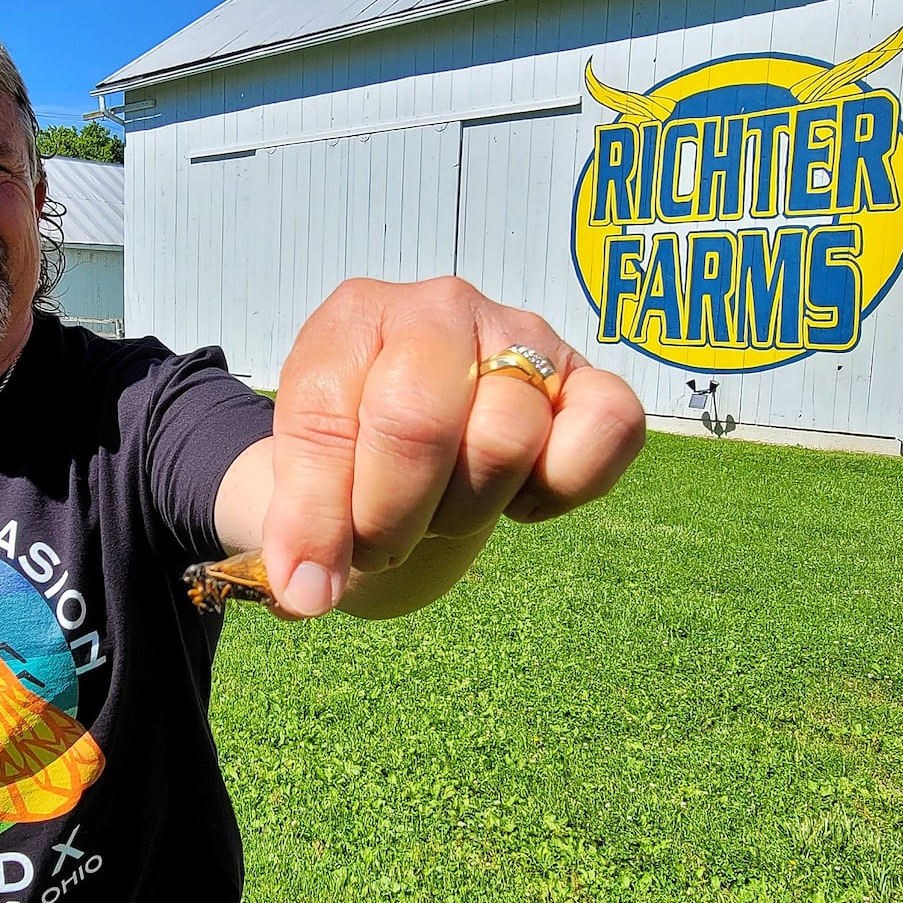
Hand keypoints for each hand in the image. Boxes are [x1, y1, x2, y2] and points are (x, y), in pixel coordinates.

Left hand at [261, 275, 644, 616]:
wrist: (419, 452)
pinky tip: (520, 497)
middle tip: (379, 545)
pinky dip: (564, 486)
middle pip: (414, 424)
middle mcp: (439, 309)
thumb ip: (295, 531)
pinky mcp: (590, 382)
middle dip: (389, 519)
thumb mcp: (303, 485)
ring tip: (441, 509)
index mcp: (353, 319)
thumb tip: (306, 594)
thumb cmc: (358, 462)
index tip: (307, 583)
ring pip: (504, 440)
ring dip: (465, 510)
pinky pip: (607, 428)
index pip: (324, 419)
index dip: (315, 518)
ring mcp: (524, 337)